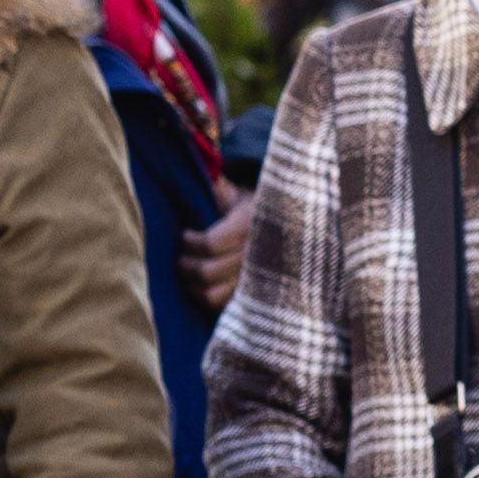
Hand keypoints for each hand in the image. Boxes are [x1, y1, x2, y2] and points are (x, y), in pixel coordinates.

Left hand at [181, 183, 253, 310]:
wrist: (298, 230)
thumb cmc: (261, 209)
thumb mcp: (245, 194)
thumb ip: (220, 188)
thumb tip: (201, 171)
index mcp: (253, 226)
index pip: (211, 243)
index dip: (190, 242)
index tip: (184, 235)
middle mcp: (257, 255)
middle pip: (207, 271)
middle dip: (186, 264)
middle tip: (181, 256)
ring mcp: (257, 279)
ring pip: (211, 293)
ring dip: (193, 284)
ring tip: (190, 271)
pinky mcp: (255, 296)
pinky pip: (221, 306)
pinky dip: (206, 297)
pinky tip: (203, 285)